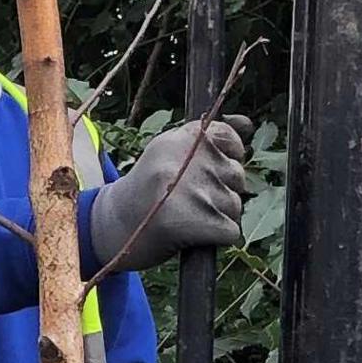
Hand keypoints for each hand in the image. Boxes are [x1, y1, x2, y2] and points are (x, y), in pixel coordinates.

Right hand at [84, 119, 249, 275]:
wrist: (114, 226)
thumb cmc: (148, 190)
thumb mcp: (171, 152)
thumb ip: (210, 138)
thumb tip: (248, 123)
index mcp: (182, 138)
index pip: (230, 138)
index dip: (226, 157)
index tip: (203, 170)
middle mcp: (188, 159)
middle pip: (237, 176)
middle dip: (221, 191)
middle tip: (185, 199)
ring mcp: (192, 191)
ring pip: (235, 205)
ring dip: (217, 216)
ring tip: (185, 216)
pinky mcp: (194, 222)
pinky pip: (230, 232)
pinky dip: (217, 239)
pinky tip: (191, 235)